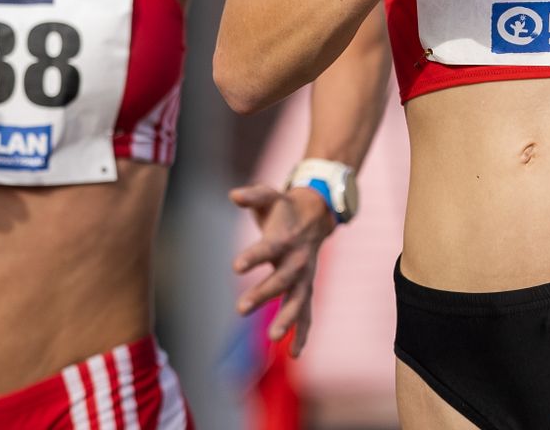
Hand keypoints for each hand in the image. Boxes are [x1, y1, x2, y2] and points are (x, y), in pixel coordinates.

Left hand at [231, 183, 336, 355]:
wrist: (317, 214)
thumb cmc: (284, 208)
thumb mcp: (270, 196)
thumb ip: (252, 195)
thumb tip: (233, 195)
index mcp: (286, 237)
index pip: (269, 248)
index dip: (253, 256)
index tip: (236, 266)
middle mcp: (298, 259)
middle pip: (283, 278)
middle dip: (264, 293)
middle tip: (241, 309)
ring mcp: (305, 276)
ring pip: (299, 299)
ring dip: (288, 318)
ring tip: (274, 336)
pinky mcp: (306, 288)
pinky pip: (307, 313)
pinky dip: (303, 333)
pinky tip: (294, 353)